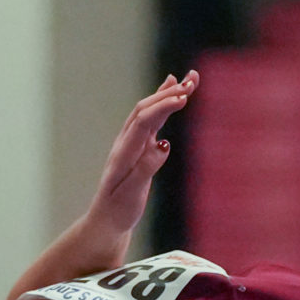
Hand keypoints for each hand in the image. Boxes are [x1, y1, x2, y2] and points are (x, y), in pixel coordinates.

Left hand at [83, 72, 196, 245]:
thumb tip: (163, 145)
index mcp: (124, 153)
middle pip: (145, 109)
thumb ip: (146, 168)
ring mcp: (131, 143)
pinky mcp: (138, 147)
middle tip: (192, 80)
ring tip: (190, 79)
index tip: (184, 97)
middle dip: (168, 93)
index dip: (162, 107)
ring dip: (167, 94)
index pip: (143, 121)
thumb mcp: (131, 194)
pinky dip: (162, 103)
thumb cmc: (119, 210)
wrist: (107, 220)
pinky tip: (172, 91)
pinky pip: (150, 119)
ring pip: (148, 111)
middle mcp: (125, 143)